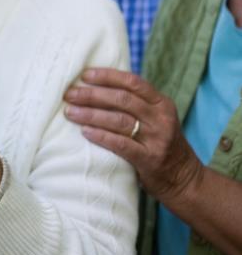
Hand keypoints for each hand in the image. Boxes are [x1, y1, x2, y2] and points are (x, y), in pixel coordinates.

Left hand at [64, 68, 202, 203]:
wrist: (185, 180)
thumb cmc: (160, 143)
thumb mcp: (156, 118)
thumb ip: (135, 103)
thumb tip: (95, 86)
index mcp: (162, 103)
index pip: (133, 82)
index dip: (107, 76)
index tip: (84, 75)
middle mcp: (161, 118)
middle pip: (122, 100)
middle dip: (92, 95)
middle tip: (69, 94)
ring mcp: (157, 139)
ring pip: (119, 120)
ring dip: (91, 115)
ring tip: (70, 112)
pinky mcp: (150, 159)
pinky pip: (121, 144)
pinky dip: (101, 136)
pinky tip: (85, 132)